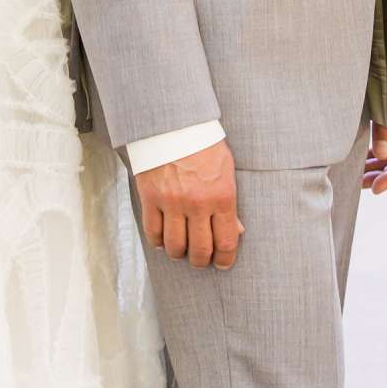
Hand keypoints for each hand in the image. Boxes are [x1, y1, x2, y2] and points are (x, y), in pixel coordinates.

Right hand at [134, 139, 242, 269]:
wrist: (173, 124)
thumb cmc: (203, 145)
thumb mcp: (226, 171)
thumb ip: (229, 204)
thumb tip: (235, 231)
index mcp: (222, 196)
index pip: (226, 241)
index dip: (225, 259)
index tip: (222, 263)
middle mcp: (198, 203)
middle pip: (200, 250)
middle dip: (201, 261)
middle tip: (201, 259)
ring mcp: (172, 202)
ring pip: (175, 246)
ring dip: (179, 254)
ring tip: (181, 250)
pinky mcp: (151, 198)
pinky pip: (153, 232)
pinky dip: (158, 242)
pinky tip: (163, 240)